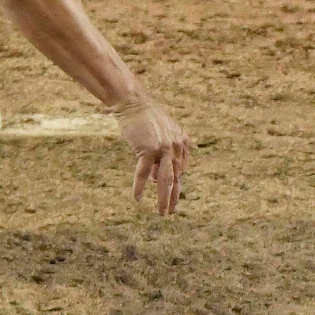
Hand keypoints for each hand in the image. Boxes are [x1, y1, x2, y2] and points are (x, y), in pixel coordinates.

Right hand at [108, 98, 190, 215]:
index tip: (172, 195)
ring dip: (164, 199)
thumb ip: (162, 154)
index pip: (181, 169)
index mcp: (181, 142)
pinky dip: (139, 187)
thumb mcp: (158, 134)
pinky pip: (143, 173)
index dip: (176, 183)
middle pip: (177, 178)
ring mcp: (163, 148)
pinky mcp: (148, 149)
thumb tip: (156, 178)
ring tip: (162, 213)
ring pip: (165, 180)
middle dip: (174, 196)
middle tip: (171, 211)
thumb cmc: (143, 117)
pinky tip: (137, 198)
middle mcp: (176, 146)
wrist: (132, 102)